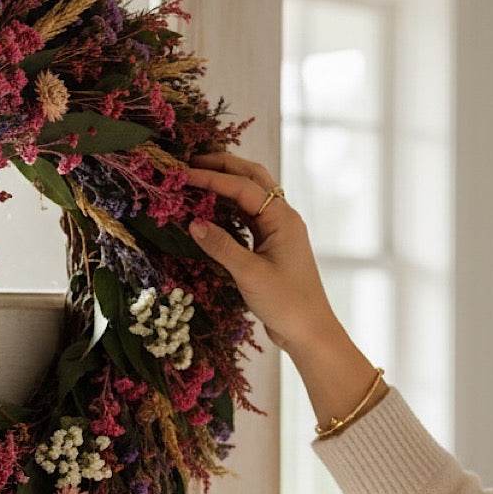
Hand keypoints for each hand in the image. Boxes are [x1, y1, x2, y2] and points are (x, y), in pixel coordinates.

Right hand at [185, 152, 337, 355]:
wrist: (309, 331)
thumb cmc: (285, 302)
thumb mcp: (249, 274)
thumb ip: (221, 246)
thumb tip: (193, 223)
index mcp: (282, 218)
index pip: (242, 187)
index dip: (211, 178)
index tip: (183, 174)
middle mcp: (282, 217)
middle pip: (252, 178)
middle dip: (223, 167)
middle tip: (190, 162)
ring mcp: (278, 230)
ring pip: (250, 195)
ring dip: (226, 184)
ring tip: (197, 178)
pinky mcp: (271, 245)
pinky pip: (248, 216)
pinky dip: (228, 207)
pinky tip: (210, 209)